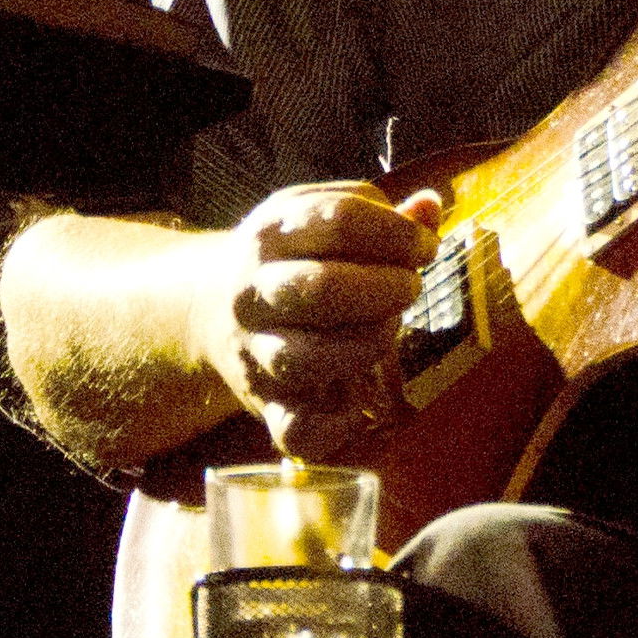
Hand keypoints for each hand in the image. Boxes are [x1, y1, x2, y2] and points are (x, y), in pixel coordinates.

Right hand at [194, 181, 445, 461]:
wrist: (206, 306)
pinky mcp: (266, 403)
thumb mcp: (315, 219)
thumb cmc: (286, 257)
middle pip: (322, 287)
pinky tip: (357, 407)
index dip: (397, 234)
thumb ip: (376, 214)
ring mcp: (255, 351)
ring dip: (367, 344)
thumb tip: (430, 207)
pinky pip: (296, 430)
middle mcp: (255, 292)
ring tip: (388, 328)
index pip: (339, 220)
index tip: (423, 247)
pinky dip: (333, 428)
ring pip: (307, 358)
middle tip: (409, 287)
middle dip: (386, 287)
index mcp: (271, 234)